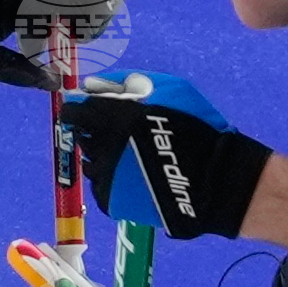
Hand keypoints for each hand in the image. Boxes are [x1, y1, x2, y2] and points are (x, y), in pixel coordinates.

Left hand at [81, 96, 272, 240]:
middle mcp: (100, 148)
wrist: (214, 180)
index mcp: (110, 118)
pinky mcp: (112, 203)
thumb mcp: (167, 88)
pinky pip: (102, 188)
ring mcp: (105, 178)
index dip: (78, 110)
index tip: (88, 111)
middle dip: (95, 134)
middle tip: (121, 135)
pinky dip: (113, 181)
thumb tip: (94, 86)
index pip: (73, 112)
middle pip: (83, 138)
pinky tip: (135, 178)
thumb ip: (125, 83)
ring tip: (132, 160)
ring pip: (91, 164)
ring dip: (103, 158)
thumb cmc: (195, 126)